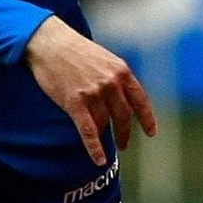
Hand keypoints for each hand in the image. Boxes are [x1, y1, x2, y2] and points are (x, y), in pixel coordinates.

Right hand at [25, 16, 155, 163]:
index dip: (147, 119)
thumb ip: (116, 78)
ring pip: (104, 123)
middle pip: (123, 116)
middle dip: (124, 133)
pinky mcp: (75, 103)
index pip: (140, 100)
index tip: (151, 133)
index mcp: (121, 71)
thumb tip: (124, 100)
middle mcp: (111, 83)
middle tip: (123, 145)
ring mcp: (94, 93)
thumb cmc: (76, 51)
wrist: (51, 43)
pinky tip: (99, 159)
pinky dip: (95, 148)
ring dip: (103, 134)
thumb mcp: (105, 59)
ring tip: (101, 141)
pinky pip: (88, 131)